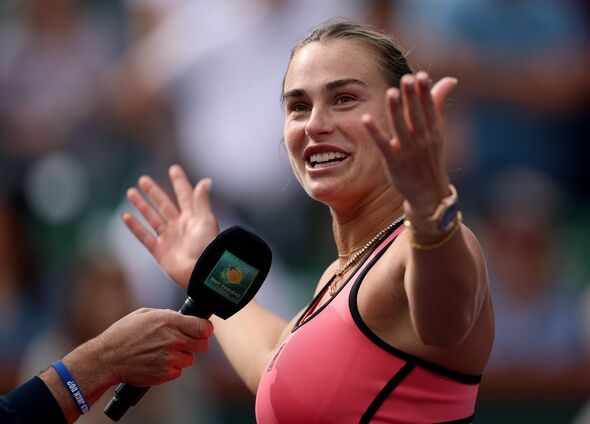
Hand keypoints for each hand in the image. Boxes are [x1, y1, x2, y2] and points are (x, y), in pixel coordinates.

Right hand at [84, 308, 213, 386]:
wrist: (107, 358)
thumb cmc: (123, 334)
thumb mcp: (145, 314)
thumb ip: (167, 315)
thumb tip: (181, 317)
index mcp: (170, 322)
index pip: (203, 327)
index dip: (205, 329)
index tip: (202, 330)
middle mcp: (173, 340)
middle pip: (203, 345)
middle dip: (196, 343)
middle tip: (185, 342)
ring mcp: (170, 358)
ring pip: (190, 359)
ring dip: (181, 357)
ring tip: (163, 353)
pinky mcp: (165, 374)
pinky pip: (178, 371)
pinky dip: (171, 368)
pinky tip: (158, 362)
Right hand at [123, 164, 218, 287]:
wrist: (201, 271)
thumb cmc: (207, 246)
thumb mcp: (206, 220)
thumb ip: (202, 201)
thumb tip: (205, 180)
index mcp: (193, 217)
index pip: (184, 195)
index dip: (179, 182)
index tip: (173, 168)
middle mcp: (180, 226)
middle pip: (164, 205)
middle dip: (154, 192)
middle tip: (143, 179)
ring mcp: (169, 239)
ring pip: (152, 218)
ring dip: (142, 205)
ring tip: (130, 192)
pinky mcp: (160, 252)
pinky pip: (145, 237)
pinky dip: (135, 227)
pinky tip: (126, 216)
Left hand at [362, 72, 457, 214]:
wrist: (428, 192)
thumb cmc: (430, 157)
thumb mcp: (438, 131)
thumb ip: (439, 104)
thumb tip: (449, 80)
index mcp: (434, 131)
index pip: (430, 108)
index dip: (425, 93)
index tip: (421, 76)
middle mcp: (422, 140)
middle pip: (416, 115)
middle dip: (412, 97)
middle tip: (406, 78)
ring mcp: (407, 151)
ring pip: (400, 128)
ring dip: (395, 110)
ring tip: (390, 92)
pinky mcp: (393, 162)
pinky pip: (383, 144)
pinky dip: (375, 132)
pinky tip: (365, 119)